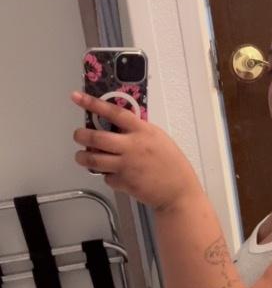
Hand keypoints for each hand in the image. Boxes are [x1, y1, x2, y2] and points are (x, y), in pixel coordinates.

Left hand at [71, 91, 199, 210]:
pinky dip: (106, 176)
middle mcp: (132, 146)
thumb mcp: (158, 138)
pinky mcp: (124, 183)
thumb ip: (138, 131)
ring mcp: (127, 166)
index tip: (77, 97)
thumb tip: (117, 127)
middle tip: (78, 135)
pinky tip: (113, 174)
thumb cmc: (172, 164)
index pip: (114, 112)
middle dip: (81, 135)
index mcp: (142, 131)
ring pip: (94, 159)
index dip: (93, 103)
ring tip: (81, 156)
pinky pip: (106, 177)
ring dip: (83, 157)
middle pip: (97, 138)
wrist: (179, 191)